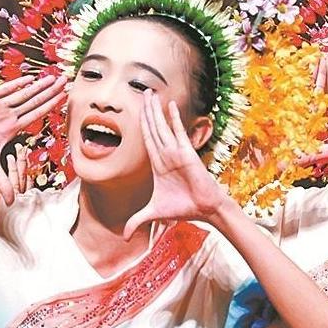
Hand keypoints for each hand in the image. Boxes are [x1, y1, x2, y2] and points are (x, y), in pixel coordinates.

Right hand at [0, 73, 65, 200]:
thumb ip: (2, 182)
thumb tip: (12, 203)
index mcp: (11, 128)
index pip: (36, 115)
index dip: (51, 106)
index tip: (64, 98)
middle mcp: (7, 115)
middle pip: (34, 101)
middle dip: (51, 92)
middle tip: (66, 80)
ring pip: (22, 93)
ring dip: (38, 86)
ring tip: (54, 77)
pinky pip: (3, 90)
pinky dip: (16, 84)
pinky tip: (30, 79)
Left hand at [124, 95, 232, 237]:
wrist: (204, 209)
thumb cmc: (183, 208)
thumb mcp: (154, 213)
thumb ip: (137, 220)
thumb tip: (123, 236)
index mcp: (158, 164)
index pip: (146, 139)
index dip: (140, 124)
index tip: (135, 110)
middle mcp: (166, 154)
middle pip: (152, 127)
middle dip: (146, 110)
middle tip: (141, 91)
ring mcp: (176, 152)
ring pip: (161, 126)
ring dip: (154, 110)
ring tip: (149, 93)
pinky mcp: (186, 153)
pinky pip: (178, 132)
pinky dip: (173, 118)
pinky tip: (168, 104)